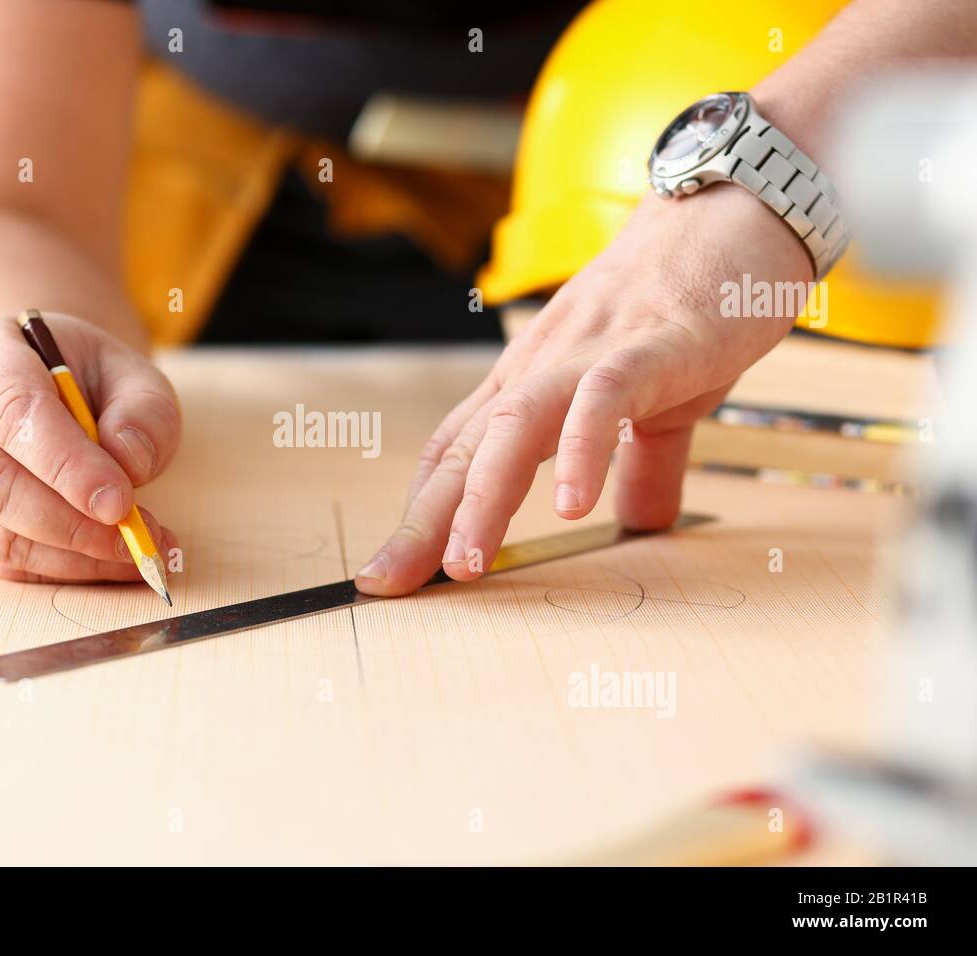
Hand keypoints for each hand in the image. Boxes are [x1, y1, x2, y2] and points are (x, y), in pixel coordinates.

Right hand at [0, 312, 180, 581]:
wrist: (35, 384)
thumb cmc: (84, 377)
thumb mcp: (129, 373)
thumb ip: (142, 412)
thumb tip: (129, 465)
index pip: (11, 410)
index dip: (66, 463)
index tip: (119, 502)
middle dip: (69, 521)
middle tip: (135, 537)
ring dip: (70, 554)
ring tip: (135, 552)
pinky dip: (59, 570)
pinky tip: (106, 561)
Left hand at [356, 186, 811, 594]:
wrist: (733, 209)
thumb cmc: (685, 302)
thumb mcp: (656, 400)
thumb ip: (639, 463)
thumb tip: (642, 525)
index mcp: (532, 382)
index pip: (455, 453)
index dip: (422, 511)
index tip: (397, 568)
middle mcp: (540, 368)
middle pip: (464, 450)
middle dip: (422, 522)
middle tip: (387, 583)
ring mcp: (587, 354)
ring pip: (514, 428)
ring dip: (483, 499)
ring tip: (466, 564)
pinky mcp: (646, 345)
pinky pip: (602, 400)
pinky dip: (582, 451)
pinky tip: (572, 509)